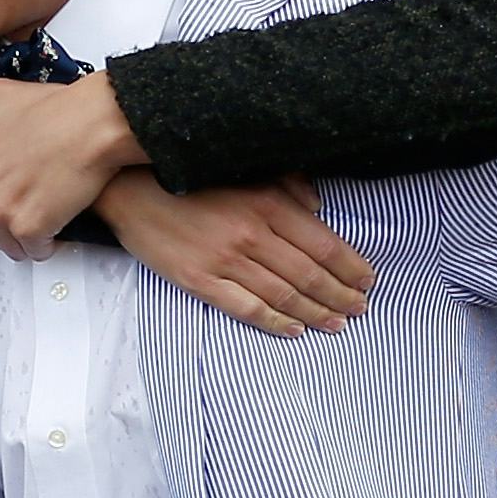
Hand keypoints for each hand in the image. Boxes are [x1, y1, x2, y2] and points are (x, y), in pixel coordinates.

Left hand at [0, 71, 142, 254]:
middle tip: (33, 198)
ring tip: (48, 206)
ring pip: (11, 246)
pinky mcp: (29, 229)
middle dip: (8, 223)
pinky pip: (36, 251)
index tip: (4, 201)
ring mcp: (1, 214)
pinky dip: (49, 242)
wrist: (91, 124)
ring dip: (29, 236)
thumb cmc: (50, 110)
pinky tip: (60, 216)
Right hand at [104, 178, 374, 334]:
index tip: (368, 280)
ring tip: (337, 323)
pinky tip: (294, 330)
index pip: (324, 243)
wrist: (128, 185)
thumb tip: (318, 208)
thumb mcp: (244, 167)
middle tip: (361, 309)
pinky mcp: (198, 280)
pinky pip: (245, 308)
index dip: (351, 266)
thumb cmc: (189, 174)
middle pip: (309, 274)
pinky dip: (274, 321)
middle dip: (341, 295)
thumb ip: (286, 185)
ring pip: (283, 295)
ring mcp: (224, 261)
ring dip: (315, 312)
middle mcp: (251, 234)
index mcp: (267, 203)